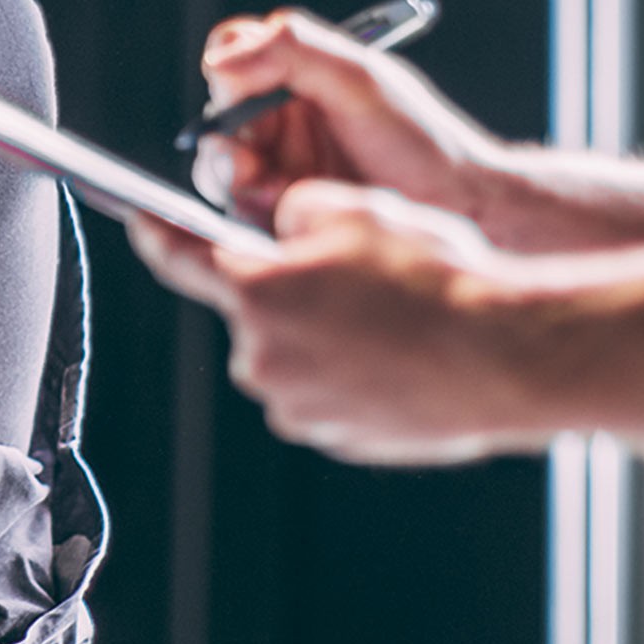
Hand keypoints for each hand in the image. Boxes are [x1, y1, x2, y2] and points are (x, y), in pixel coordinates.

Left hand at [130, 179, 547, 465]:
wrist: (504, 354)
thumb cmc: (436, 278)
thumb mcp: (358, 208)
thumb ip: (295, 211)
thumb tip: (285, 230)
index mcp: (258, 292)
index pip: (179, 257)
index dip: (154, 232)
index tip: (139, 220)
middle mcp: (262, 356)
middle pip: (252, 310)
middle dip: (287, 290)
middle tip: (353, 276)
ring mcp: (296, 405)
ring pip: (291, 352)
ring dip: (322, 333)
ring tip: (390, 320)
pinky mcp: (332, 435)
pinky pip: (323, 391)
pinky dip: (347, 372)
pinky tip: (398, 357)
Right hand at [192, 9, 500, 230]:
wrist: (457, 206)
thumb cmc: (419, 139)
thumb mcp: (358, 81)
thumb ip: (291, 51)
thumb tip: (221, 54)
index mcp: (297, 71)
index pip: (230, 55)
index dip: (228, 78)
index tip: (247, 98)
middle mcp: (282, 112)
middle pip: (217, 120)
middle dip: (227, 146)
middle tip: (249, 165)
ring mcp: (281, 161)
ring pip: (222, 169)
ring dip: (239, 183)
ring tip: (278, 192)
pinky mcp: (284, 206)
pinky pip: (242, 208)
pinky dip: (256, 211)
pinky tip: (290, 213)